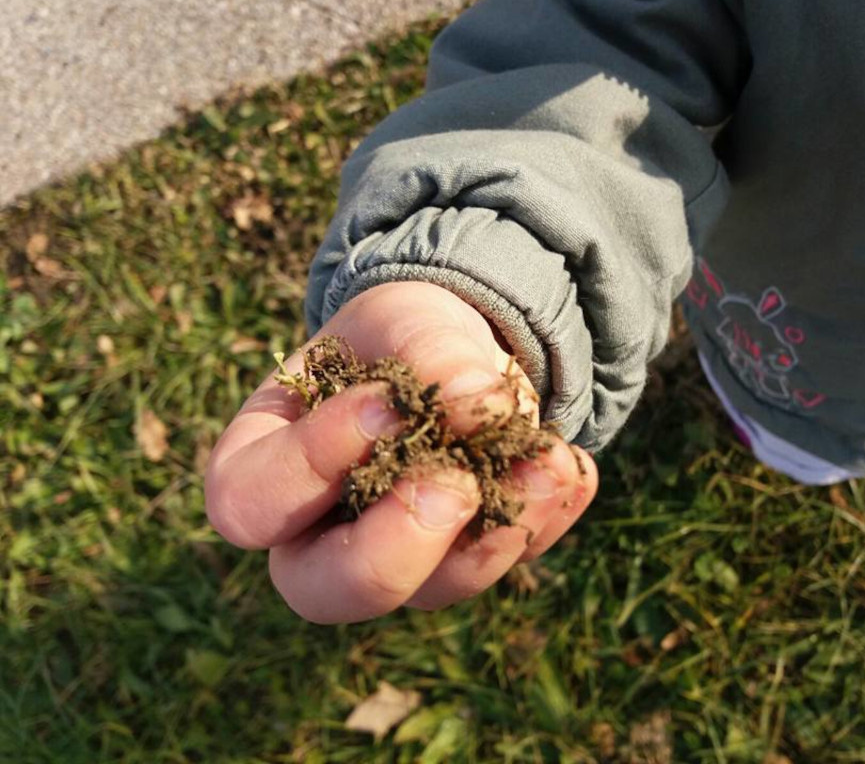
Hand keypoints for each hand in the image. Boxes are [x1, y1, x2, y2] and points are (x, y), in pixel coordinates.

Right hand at [204, 282, 597, 622]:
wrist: (456, 353)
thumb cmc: (396, 337)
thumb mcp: (401, 318)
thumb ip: (426, 351)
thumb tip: (476, 406)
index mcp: (264, 466)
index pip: (252, 501)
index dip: (313, 464)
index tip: (387, 403)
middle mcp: (317, 534)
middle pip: (323, 590)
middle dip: (392, 549)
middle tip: (455, 485)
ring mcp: (394, 558)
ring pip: (427, 591)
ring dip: (493, 536)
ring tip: (546, 464)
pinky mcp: (464, 559)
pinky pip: (501, 561)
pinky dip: (540, 516)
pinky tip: (567, 468)